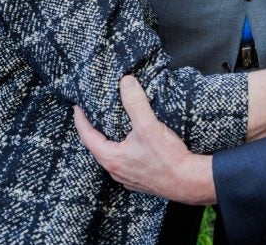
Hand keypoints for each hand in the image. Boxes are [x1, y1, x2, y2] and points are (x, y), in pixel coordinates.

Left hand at [73, 77, 216, 204]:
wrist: (188, 182)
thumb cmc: (167, 158)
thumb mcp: (148, 126)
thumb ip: (135, 103)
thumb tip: (125, 82)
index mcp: (112, 158)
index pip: (87, 137)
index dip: (81, 121)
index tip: (77, 108)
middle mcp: (116, 171)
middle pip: (97, 148)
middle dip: (94, 131)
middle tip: (92, 116)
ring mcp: (128, 177)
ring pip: (112, 157)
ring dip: (109, 142)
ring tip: (111, 128)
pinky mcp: (140, 180)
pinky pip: (125, 163)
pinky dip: (123, 150)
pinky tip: (132, 144)